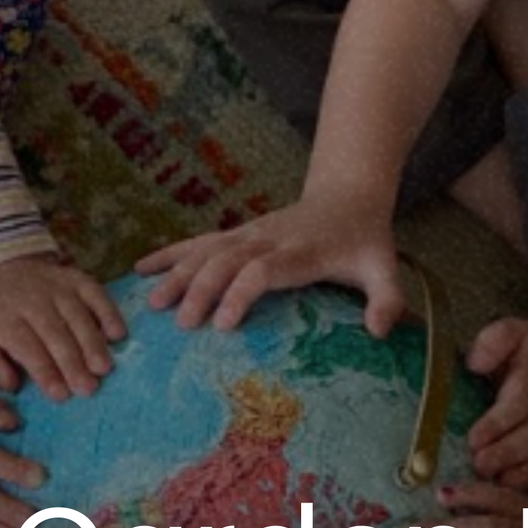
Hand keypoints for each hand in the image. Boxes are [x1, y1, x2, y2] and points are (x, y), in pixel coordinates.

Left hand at [0, 256, 124, 400]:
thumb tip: (10, 386)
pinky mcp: (77, 279)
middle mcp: (32, 301)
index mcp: (5, 319)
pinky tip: (117, 334)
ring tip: (103, 368)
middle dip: (72, 362)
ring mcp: (57, 288)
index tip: (60, 394)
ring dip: (92, 343)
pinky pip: (96, 294)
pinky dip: (108, 312)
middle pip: (55, 333)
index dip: (44, 371)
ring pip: (77, 316)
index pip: (27, 347)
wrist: (6, 268)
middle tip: (87, 388)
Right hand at [136, 195, 403, 334]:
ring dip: (177, 274)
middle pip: (226, 261)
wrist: (348, 195)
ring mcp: (249, 234)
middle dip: (201, 290)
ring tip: (151, 303)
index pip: (263, 270)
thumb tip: (380, 333)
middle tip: (180, 324)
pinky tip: (141, 269)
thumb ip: (387, 299)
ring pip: (207, 250)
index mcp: (300, 252)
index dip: (241, 293)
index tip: (223, 325)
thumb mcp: (384, 268)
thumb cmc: (364, 241)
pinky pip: (199, 242)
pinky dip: (170, 254)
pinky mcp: (237, 233)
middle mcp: (269, 240)